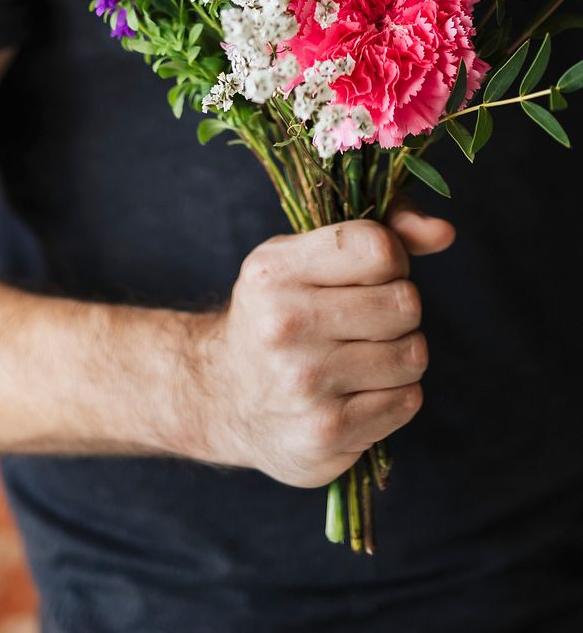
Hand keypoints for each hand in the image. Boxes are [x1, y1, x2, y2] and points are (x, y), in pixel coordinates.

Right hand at [186, 202, 453, 486]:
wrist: (222, 394)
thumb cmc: (280, 312)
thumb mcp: (306, 257)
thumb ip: (382, 232)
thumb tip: (444, 233)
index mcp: (275, 270)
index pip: (379, 248)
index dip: (391, 259)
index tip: (370, 275)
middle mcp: (284, 324)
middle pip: (405, 302)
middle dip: (398, 310)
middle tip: (364, 321)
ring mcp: (304, 383)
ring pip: (413, 354)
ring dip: (400, 355)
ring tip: (361, 357)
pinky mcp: (325, 434)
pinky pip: (407, 401)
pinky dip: (393, 396)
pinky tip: (356, 392)